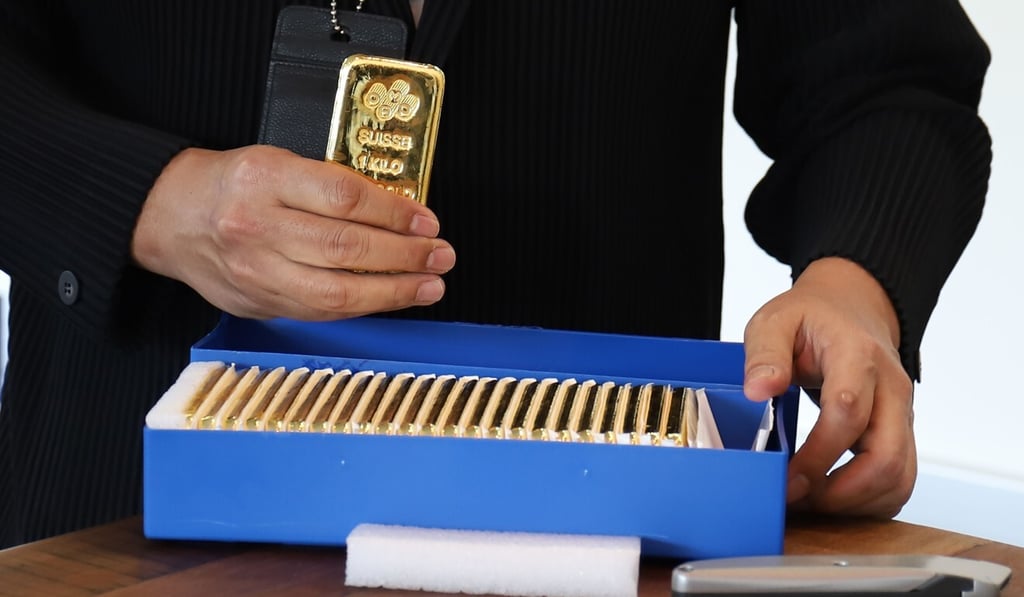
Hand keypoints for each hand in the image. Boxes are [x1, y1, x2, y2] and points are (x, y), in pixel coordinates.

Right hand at [132, 145, 454, 320]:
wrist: (170, 218)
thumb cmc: (233, 184)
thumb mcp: (277, 162)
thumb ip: (330, 184)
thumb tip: (399, 211)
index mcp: (264, 179)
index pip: (344, 198)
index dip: (395, 212)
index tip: (428, 220)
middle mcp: (256, 227)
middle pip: (346, 249)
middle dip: (405, 256)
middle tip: (441, 255)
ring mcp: (256, 272)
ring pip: (337, 292)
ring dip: (394, 292)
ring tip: (429, 285)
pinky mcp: (259, 304)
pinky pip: (321, 312)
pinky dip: (363, 307)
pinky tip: (391, 298)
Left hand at [742, 257, 915, 516]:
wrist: (853, 308)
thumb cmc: (812, 318)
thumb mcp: (776, 321)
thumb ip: (765, 353)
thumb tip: (758, 391)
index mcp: (857, 356)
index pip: (848, 412)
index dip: (818, 455)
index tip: (786, 478)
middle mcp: (891, 388)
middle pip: (885, 456)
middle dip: (840, 492)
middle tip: (797, 500)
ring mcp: (902, 413)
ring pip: (899, 476)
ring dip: (856, 503)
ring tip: (810, 503)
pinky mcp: (901, 432)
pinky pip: (900, 479)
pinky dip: (870, 501)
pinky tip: (833, 500)